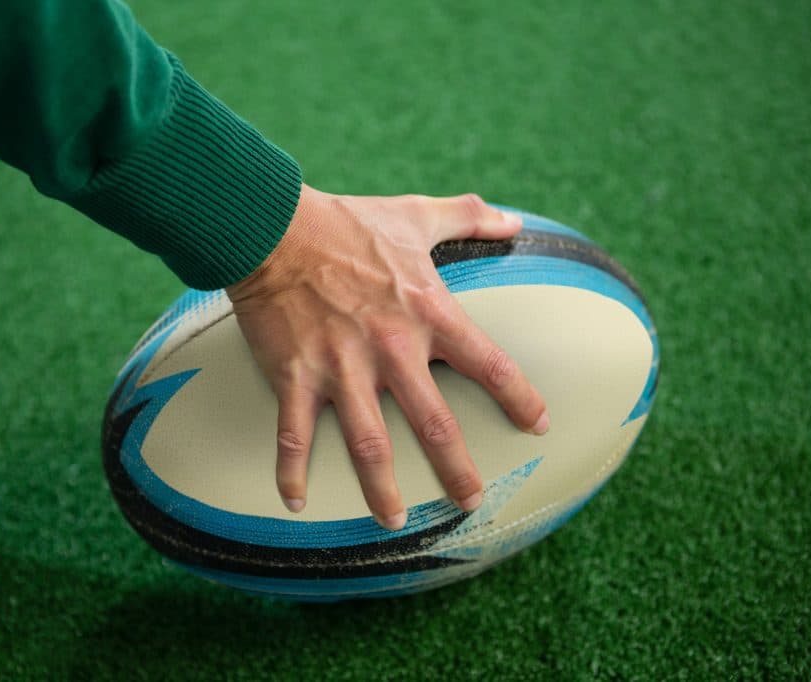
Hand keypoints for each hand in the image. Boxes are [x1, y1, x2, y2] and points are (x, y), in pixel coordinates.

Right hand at [224, 185, 548, 529]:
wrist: (272, 228)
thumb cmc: (347, 222)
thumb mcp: (416, 214)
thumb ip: (470, 215)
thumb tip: (515, 220)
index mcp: (427, 312)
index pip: (488, 364)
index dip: (519, 398)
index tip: (537, 426)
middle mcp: (391, 349)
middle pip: (434, 424)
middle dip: (457, 469)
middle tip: (471, 501)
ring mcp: (341, 367)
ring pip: (369, 444)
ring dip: (381, 488)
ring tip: (394, 521)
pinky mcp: (296, 376)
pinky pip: (294, 435)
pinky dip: (292, 471)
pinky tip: (295, 501)